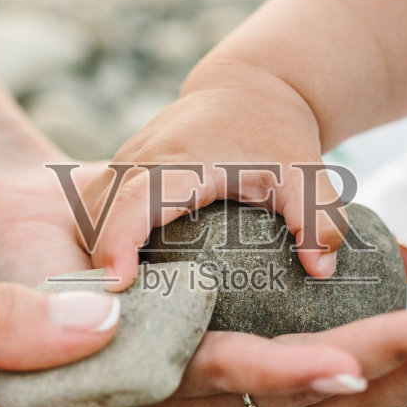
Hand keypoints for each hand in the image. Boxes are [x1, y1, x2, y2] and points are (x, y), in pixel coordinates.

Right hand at [87, 65, 348, 287]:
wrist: (250, 87)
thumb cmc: (276, 131)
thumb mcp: (306, 172)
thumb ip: (319, 219)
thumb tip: (320, 269)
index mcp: (181, 161)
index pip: (133, 202)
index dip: (117, 244)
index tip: (118, 286)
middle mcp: (141, 160)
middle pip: (95, 215)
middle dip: (95, 264)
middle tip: (116, 319)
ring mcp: (124, 165)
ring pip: (86, 215)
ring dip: (92, 258)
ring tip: (116, 310)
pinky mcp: (120, 175)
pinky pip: (94, 214)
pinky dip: (98, 247)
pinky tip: (121, 288)